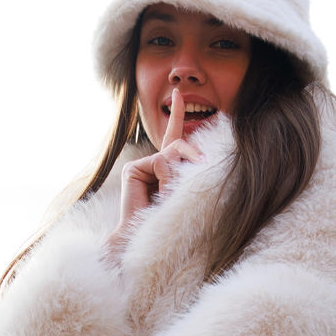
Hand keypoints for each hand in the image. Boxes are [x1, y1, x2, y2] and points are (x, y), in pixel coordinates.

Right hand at [103, 80, 202, 259]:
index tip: (177, 94)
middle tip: (203, 167)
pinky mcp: (132, 169)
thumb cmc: (169, 224)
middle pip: (178, 144)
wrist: (143, 241)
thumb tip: (191, 155)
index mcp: (165, 171)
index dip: (176, 115)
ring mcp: (141, 166)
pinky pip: (160, 163)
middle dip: (193, 155)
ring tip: (171, 196)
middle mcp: (152, 165)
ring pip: (171, 154)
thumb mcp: (184, 195)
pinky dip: (166, 179)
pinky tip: (160, 195)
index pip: (173, 138)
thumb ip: (186, 172)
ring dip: (178, 176)